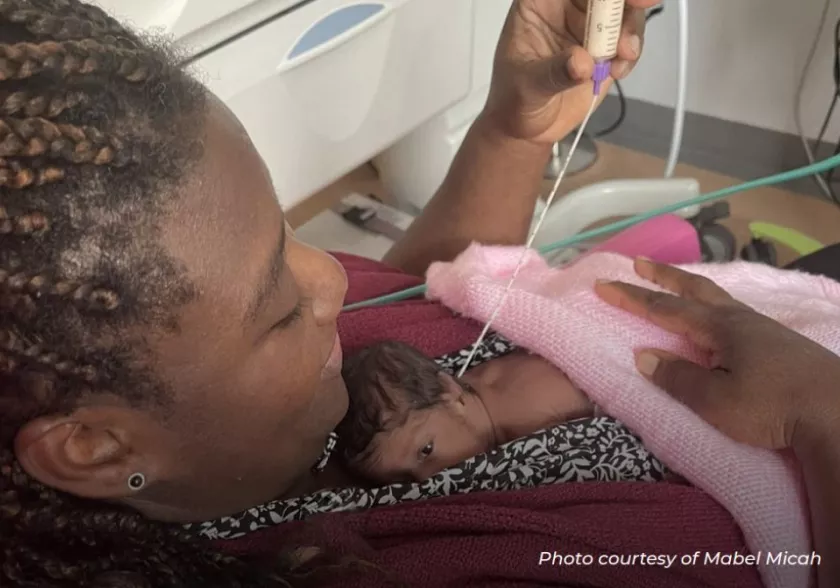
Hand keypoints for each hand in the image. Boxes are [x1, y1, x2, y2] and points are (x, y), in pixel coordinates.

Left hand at [483, 0, 658, 142]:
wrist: (526, 128)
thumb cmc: (513, 100)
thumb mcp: (526, 87)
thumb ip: (553, 73)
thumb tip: (581, 63)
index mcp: (537, 4)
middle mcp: (564, 8)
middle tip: (641, 4)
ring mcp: (586, 26)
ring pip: (622, 9)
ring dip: (630, 29)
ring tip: (622, 56)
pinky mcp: (604, 46)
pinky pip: (628, 37)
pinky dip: (630, 53)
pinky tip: (615, 71)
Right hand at [594, 258, 839, 451]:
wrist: (837, 413)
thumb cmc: (772, 406)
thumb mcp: (715, 399)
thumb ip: (677, 377)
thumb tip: (643, 355)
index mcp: (719, 328)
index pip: (665, 308)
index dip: (632, 297)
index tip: (603, 284)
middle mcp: (740, 320)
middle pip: (695, 289)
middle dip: (664, 276)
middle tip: (639, 262)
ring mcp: (763, 329)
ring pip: (718, 299)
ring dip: (691, 287)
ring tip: (676, 286)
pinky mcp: (779, 344)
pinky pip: (734, 313)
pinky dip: (713, 306)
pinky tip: (718, 320)